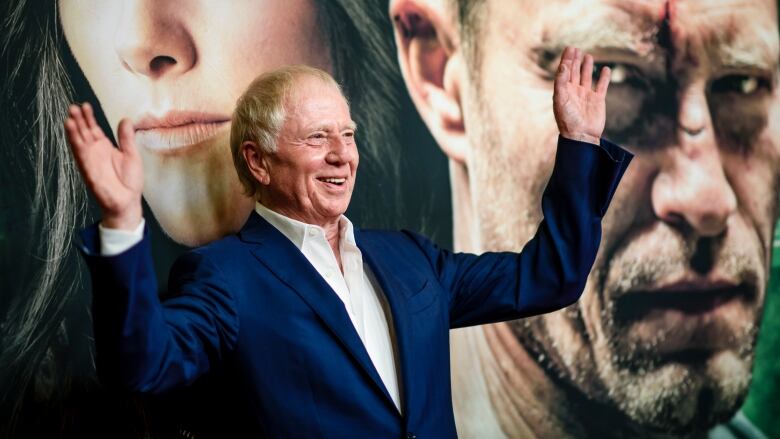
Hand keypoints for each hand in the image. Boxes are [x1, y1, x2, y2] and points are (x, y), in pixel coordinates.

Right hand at [65, 103, 143, 229]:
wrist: (128, 202)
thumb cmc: (129, 181)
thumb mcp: (131, 155)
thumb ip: (126, 138)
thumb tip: (126, 120)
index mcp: (105, 147)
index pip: (93, 129)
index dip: (89, 117)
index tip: (85, 105)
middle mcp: (95, 152)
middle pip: (84, 132)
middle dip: (79, 120)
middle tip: (73, 106)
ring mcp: (90, 161)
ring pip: (79, 142)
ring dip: (73, 130)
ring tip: (69, 117)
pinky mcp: (88, 170)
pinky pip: (80, 155)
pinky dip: (76, 144)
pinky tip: (71, 134)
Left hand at [553, 47, 610, 144]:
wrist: (581, 135)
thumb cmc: (568, 119)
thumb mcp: (561, 99)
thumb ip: (561, 82)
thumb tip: (562, 65)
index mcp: (564, 91)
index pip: (564, 72)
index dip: (566, 60)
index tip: (569, 48)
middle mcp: (574, 92)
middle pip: (574, 72)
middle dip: (575, 61)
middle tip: (575, 49)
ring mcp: (586, 96)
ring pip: (587, 77)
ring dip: (587, 67)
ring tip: (588, 56)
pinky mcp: (597, 100)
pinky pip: (601, 86)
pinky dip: (604, 78)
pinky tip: (605, 69)